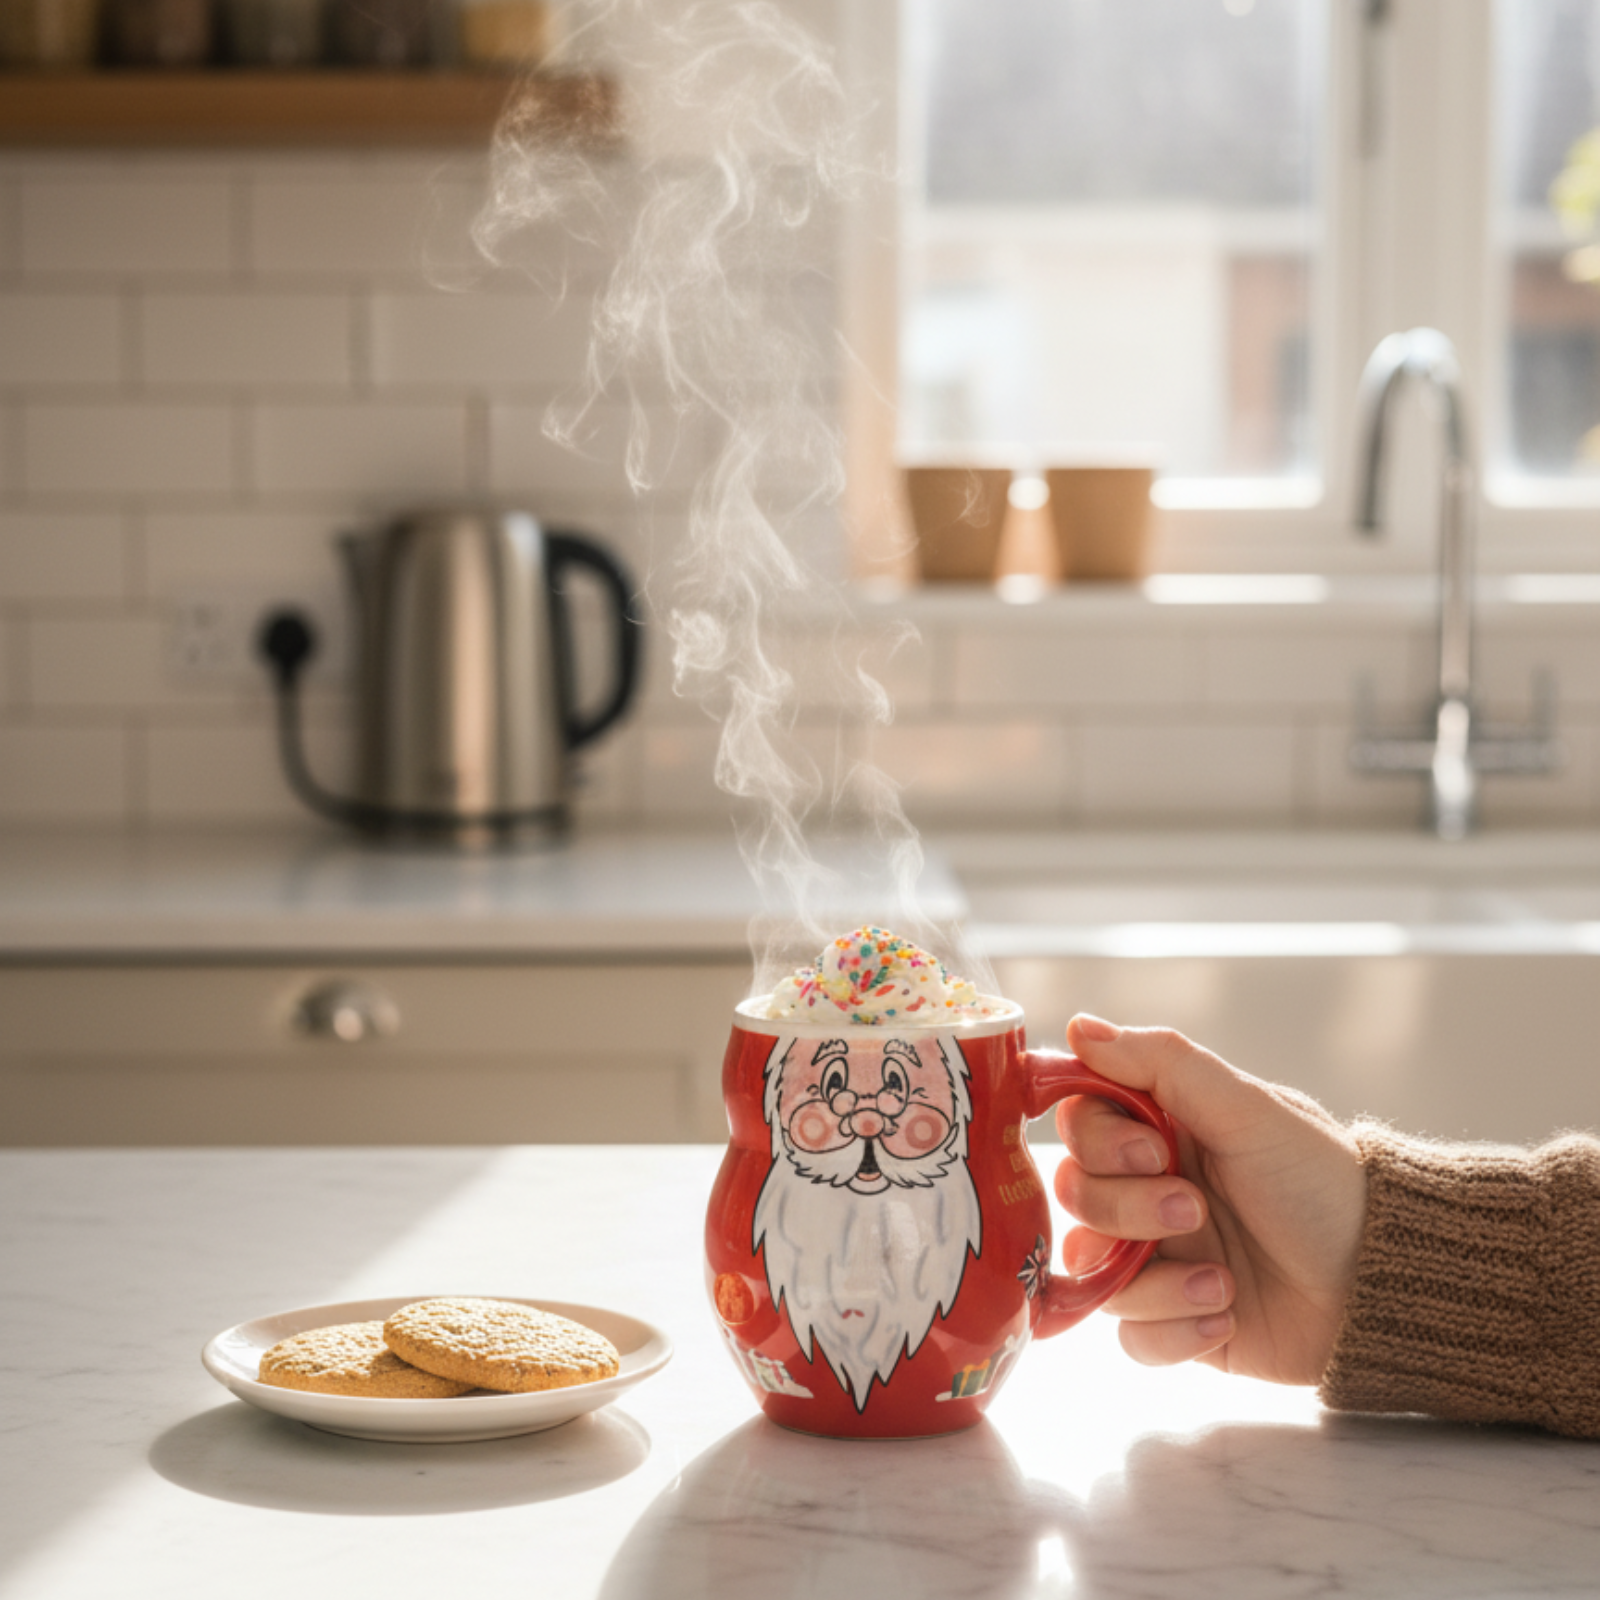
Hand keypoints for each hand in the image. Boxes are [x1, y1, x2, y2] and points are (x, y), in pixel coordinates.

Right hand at [1053, 1015, 1365, 1385]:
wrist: (1382, 1285)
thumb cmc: (1323, 1183)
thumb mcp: (1247, 1108)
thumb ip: (1159, 1061)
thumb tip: (1078, 1026)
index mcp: (1164, 1130)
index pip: (1080, 1123)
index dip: (1099, 1141)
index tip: (1152, 1151)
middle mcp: (1150, 1189)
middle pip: (1077, 1196)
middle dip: (1130, 1210)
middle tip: (1195, 1210)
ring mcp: (1160, 1257)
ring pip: (1092, 1269)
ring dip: (1154, 1279)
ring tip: (1223, 1282)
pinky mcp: (1176, 1319)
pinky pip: (1129, 1335)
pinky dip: (1172, 1331)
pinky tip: (1225, 1314)